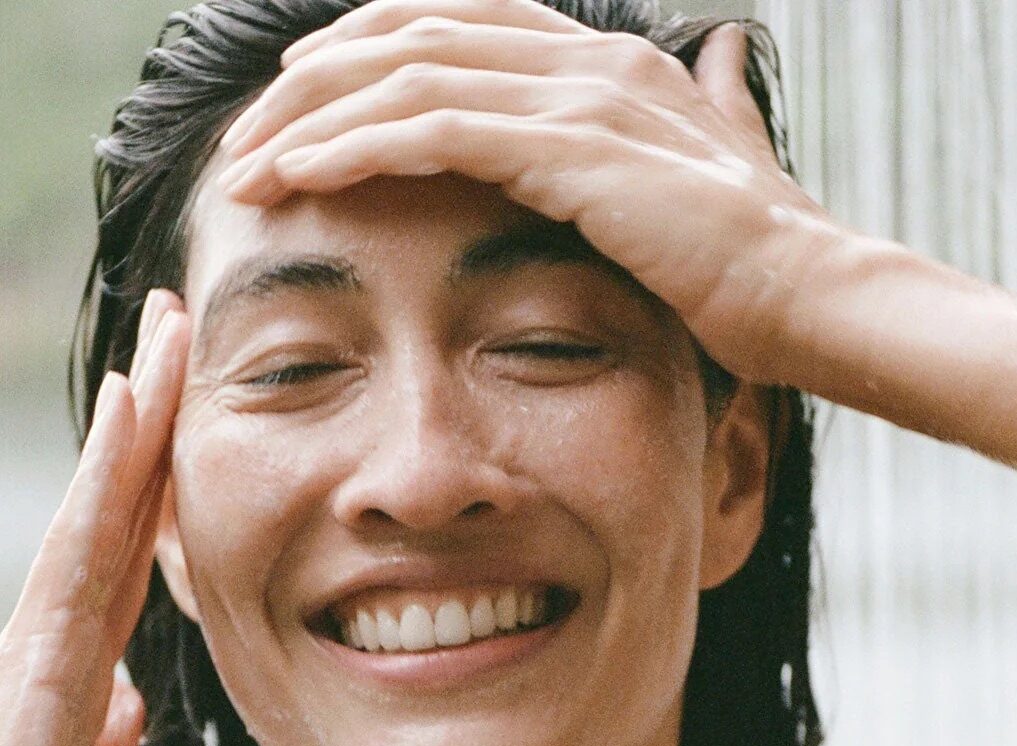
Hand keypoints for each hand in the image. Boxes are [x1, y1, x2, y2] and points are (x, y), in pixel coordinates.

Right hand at [0, 292, 189, 745]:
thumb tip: (130, 712)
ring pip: (100, 517)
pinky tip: (136, 409)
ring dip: (139, 426)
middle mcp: (59, 656)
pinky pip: (80, 556)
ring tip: (169, 336)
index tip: (191, 424)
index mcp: (79, 690)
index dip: (160, 495)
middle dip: (153, 430)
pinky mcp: (34, 669)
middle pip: (118, 522)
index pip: (128, 569)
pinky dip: (108, 482)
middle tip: (183, 333)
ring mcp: (42, 655)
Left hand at [216, 0, 842, 383]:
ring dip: (312, 120)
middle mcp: (582, 61)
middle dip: (316, 83)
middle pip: (412, 34)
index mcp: (605, 65)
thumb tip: (720, 60)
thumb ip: (710, 106)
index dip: (371, 51)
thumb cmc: (758, 262)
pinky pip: (430, 130)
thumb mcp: (722, 167)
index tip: (307, 101)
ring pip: (405, 75)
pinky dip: (355, 148)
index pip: (460, 24)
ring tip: (249, 166)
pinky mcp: (566, 149)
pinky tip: (302, 177)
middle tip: (252, 134)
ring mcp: (575, 97)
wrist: (809, 297)